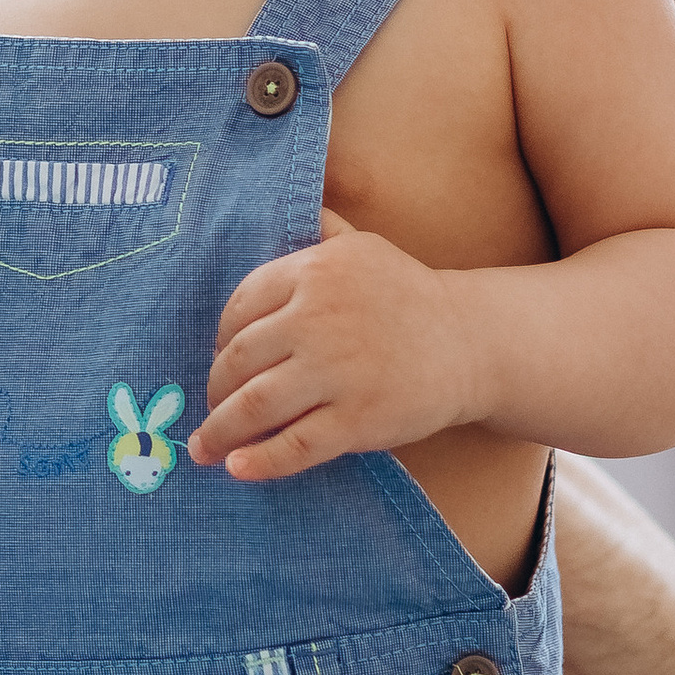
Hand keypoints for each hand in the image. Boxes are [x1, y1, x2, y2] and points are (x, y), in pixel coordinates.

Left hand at [187, 210, 482, 481]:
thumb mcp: (363, 248)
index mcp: (314, 272)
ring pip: (255, 405)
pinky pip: (295, 445)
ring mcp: (338, 371)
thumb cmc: (407, 296)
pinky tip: (237, 468)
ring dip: (220, 430)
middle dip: (214, 388)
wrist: (471, 343)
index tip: (218, 358)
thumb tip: (282, 206)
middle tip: (210, 405)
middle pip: (239, 359)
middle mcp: (319, 318)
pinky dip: (260, 461)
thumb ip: (319, 232)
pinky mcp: (358, 419)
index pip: (240, 308)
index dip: (220, 339)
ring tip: (203, 446)